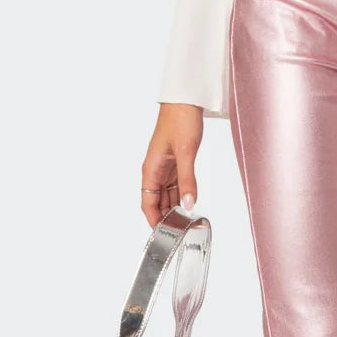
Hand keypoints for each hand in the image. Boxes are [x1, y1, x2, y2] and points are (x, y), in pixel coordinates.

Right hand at [141, 103, 203, 227]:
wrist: (185, 100)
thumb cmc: (180, 120)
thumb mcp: (186, 152)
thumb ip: (187, 180)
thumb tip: (188, 205)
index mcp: (150, 169)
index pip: (147, 203)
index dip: (153, 220)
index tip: (162, 235)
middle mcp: (155, 171)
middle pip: (156, 202)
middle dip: (165, 217)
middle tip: (179, 233)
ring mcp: (165, 167)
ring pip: (167, 195)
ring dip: (174, 208)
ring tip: (185, 223)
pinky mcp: (176, 163)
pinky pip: (176, 185)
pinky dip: (182, 196)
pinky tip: (189, 205)